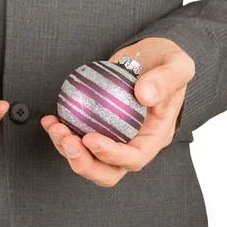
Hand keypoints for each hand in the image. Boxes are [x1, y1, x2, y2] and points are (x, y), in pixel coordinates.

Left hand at [41, 37, 194, 186]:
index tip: (90, 139)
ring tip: (55, 128)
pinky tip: (50, 120)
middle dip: (84, 163)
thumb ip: (165, 80)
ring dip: (67, 148)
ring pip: (89, 158)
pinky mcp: (97, 128)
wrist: (150, 56)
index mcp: (155, 136)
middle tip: (66, 141)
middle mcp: (133, 144)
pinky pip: (77, 138)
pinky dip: (61, 133)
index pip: (134, 158)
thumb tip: (144, 95)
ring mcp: (114, 138)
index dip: (111, 155)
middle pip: (108, 170)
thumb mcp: (177, 65)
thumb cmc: (168, 62)